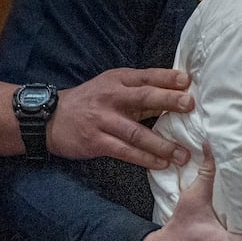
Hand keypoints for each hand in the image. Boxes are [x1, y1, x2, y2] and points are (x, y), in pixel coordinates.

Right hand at [48, 67, 194, 168]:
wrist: (51, 118)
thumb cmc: (89, 101)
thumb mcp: (110, 87)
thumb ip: (137, 90)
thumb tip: (174, 93)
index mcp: (117, 80)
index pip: (146, 77)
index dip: (167, 78)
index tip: (188, 81)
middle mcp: (111, 97)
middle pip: (144, 98)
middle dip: (169, 101)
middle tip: (190, 106)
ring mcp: (103, 120)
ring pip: (137, 132)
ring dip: (162, 144)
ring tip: (183, 154)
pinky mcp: (97, 142)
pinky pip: (125, 152)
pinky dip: (145, 159)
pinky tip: (161, 164)